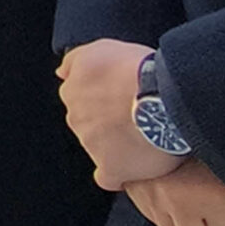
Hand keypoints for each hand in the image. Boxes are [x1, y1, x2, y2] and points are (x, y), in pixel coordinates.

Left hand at [58, 40, 185, 188]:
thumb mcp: (101, 48)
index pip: (81, 99)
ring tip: (146, 137)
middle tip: (137, 116)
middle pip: (89, 124)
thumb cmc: (138, 69)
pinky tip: (133, 167)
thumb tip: (61, 73)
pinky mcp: (111, 168)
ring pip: (99, 148)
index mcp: (74, 91)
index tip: (122, 98)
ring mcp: (92, 145)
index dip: (103, 99)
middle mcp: (77, 118)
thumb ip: (75, 61)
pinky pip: (108, 177)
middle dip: (108, 122)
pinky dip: (118, 174)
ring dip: (118, 144)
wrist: (163, 98)